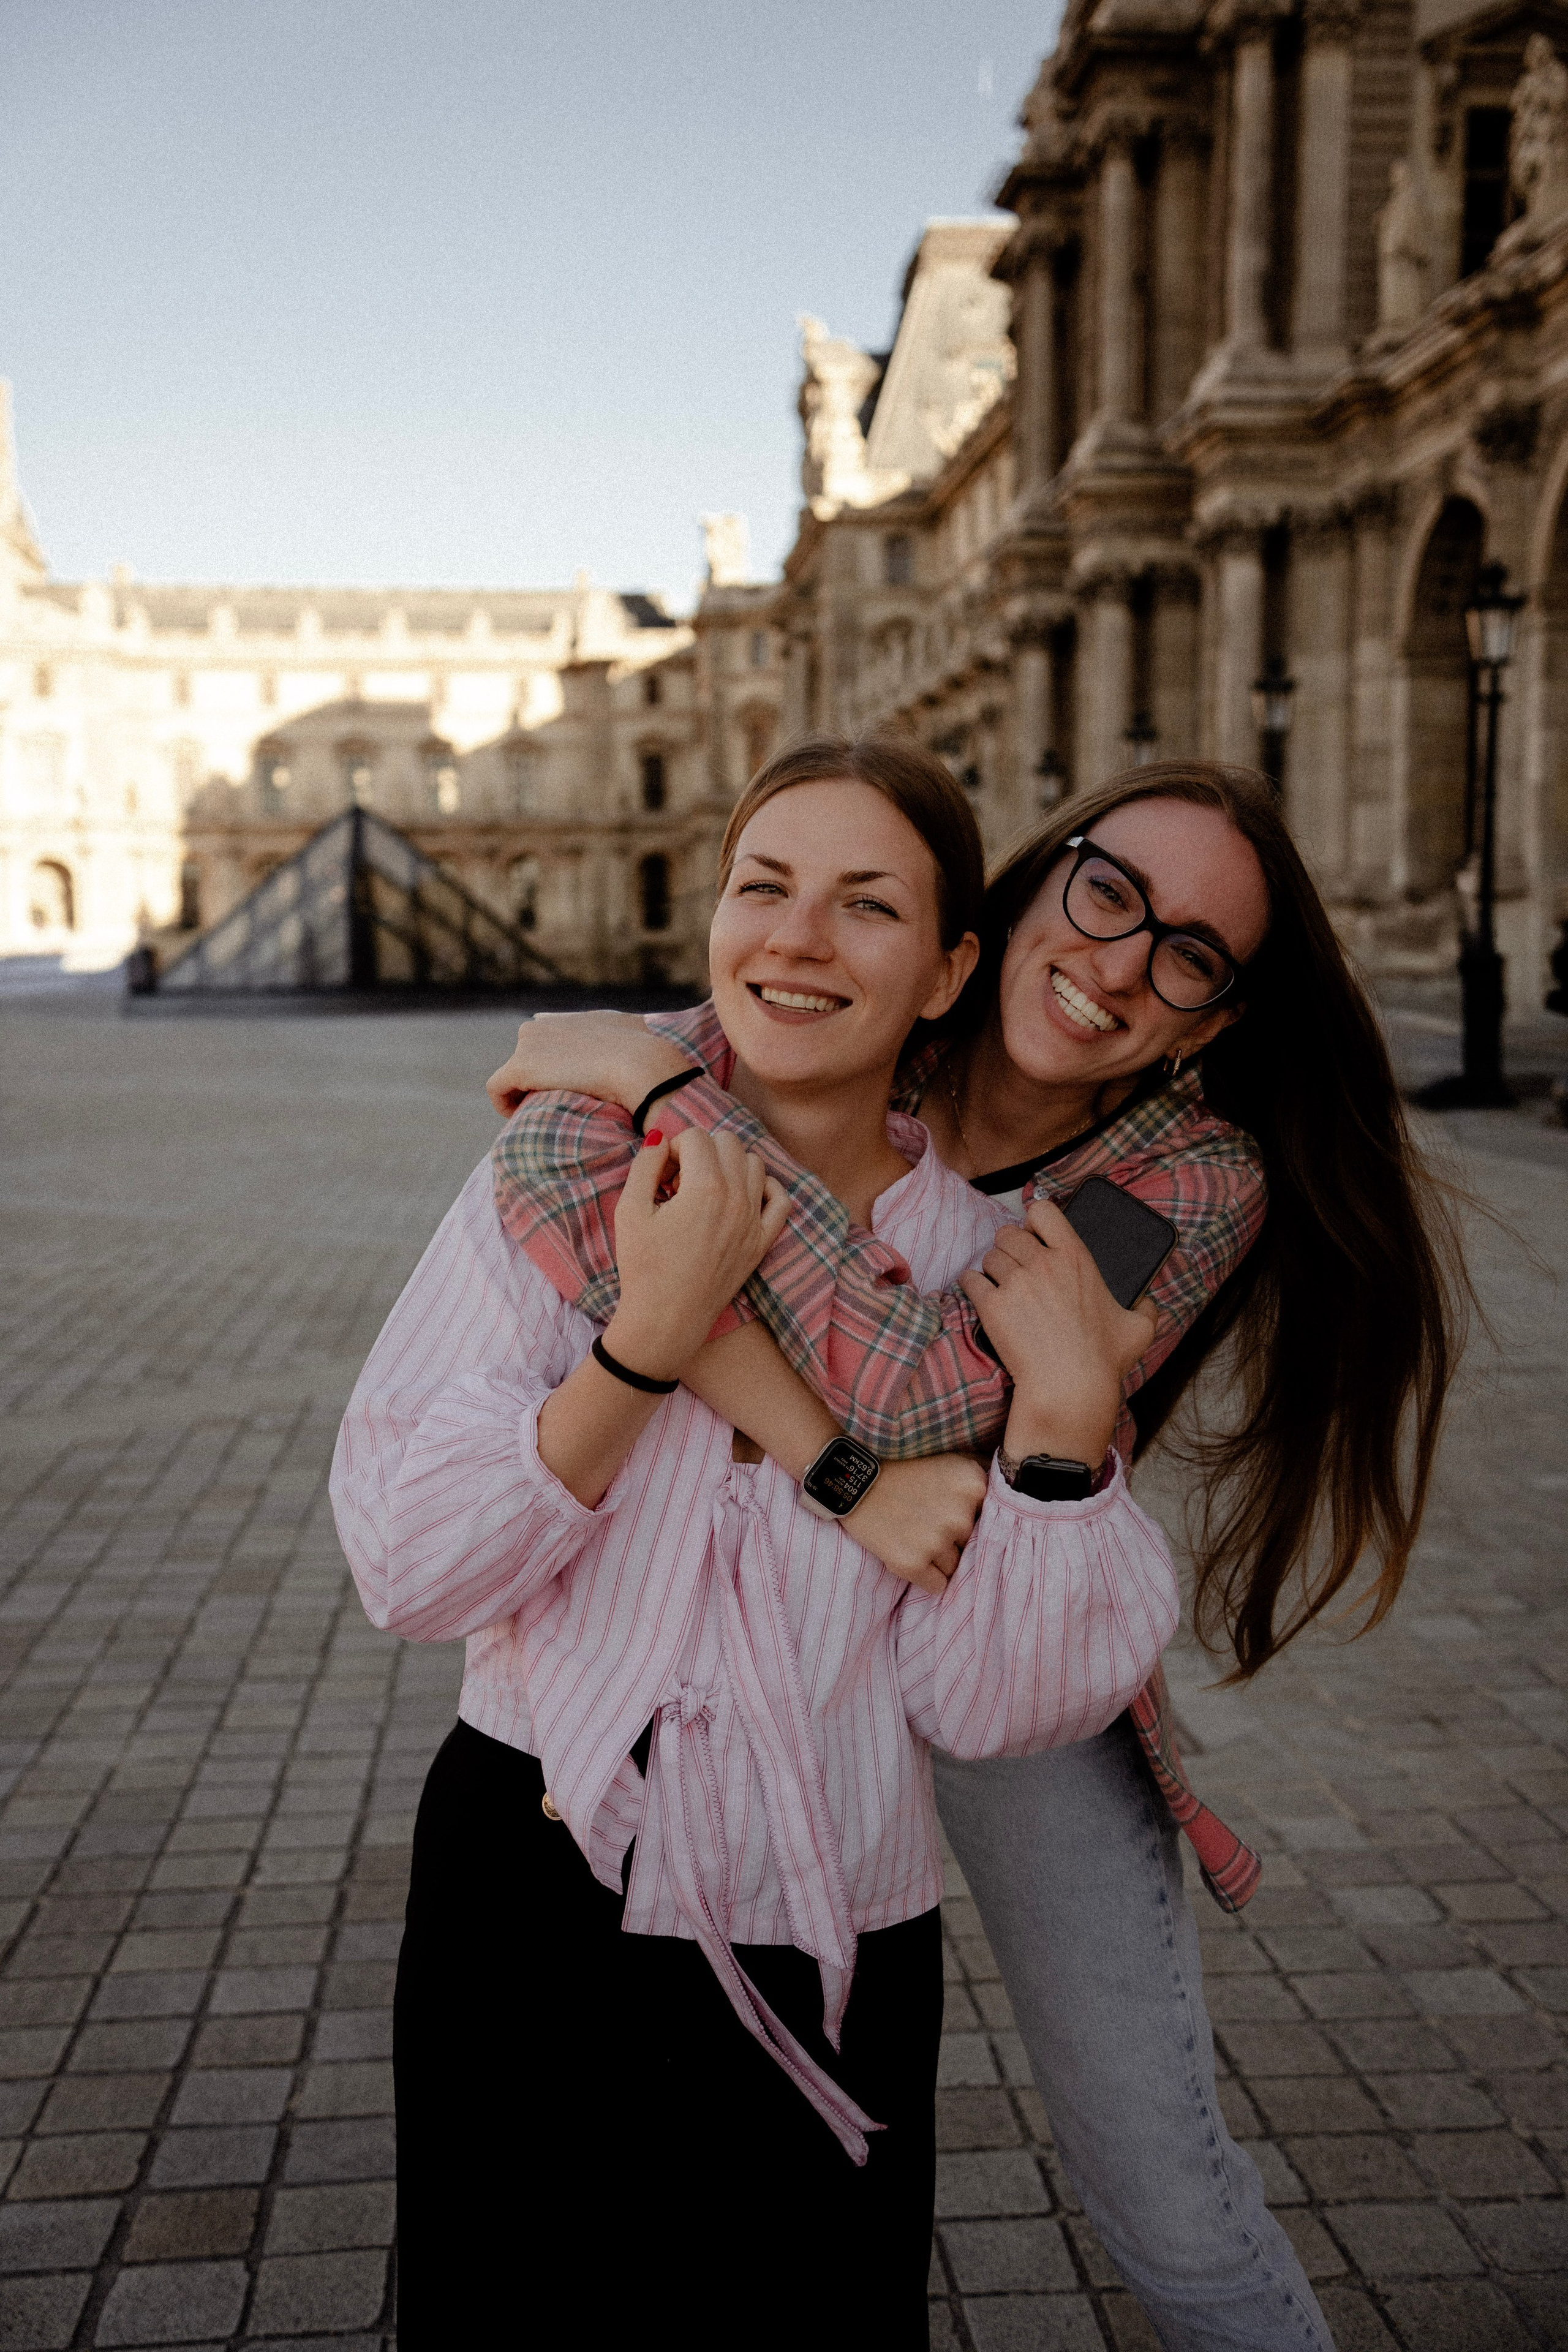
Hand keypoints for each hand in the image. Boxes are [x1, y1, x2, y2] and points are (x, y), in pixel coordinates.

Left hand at [486, 1010, 693, 1118]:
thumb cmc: (648, 1055)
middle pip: (526, 1057)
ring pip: (511, 1074)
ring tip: (541, 1115)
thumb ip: (629, 1028)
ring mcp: (529, 1044)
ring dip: (521, 1093)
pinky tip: (519, 1118)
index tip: (565, 1090)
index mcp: (569, 1019)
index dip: (551, 1066)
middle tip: (555, 1107)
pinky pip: (497, 1089)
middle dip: (536, 1081)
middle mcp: (544, 1024)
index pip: (544, 1038)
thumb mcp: (640, 1031)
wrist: (642, 1068)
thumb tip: (641, 1031)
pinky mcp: (519, 1066)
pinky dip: (504, 1105)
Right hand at [605, 1129, 789, 1380]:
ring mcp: (754, 1222)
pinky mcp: (762, 1243)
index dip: (671, 1150)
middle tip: (679, 1181)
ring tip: (703, 1190)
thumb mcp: (629, 1210)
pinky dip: (764, 1188)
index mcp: (706, 1188)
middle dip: (701, 1151)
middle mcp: (738, 1200)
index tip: (659, 1177)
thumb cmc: (643, 1268)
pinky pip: (781, 1199)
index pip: (695, 1136)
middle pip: (728, 1142)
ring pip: (755, 1163)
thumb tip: (661, 1137)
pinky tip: (740, 1196)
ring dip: (729, 1165)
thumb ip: (645, 1164)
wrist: (665, 1321)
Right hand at [844, 1454, 988, 1596]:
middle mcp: (961, 1516)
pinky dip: (926, 1576)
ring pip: (956, 1567)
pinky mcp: (912, 1564)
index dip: (974, 1519)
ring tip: (915, 1534)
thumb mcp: (952, 1459)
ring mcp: (936, 1542)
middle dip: (955, 1539)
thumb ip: (986, 1475)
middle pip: (973, 1544)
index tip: (954, 1513)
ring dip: (939, 1557)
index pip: (992, 1519)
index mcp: (975, 1485)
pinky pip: (937, 1585)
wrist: (855, 1481)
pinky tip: (911, 1553)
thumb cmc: (905, 1469)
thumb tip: (1016, 1492)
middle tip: (928, 1521)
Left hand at [960, 1199, 1158, 1465]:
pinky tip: (982, 1297)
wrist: (1069, 1389)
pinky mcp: (992, 1305)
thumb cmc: (1102, 1361)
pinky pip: (970, 1280)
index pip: (1043, 1211)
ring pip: (990, 1256)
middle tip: (1015, 1267)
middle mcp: (1042, 1263)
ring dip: (993, 1269)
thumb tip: (1149, 1303)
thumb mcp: (1138, 1330)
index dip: (1034, 1220)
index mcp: (1075, 1257)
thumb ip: (1146, 1308)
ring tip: (1002, 1287)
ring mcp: (1015, 1283)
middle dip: (1009, 1247)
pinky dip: (973, 1286)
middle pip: (1008, 1233)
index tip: (1034, 1234)